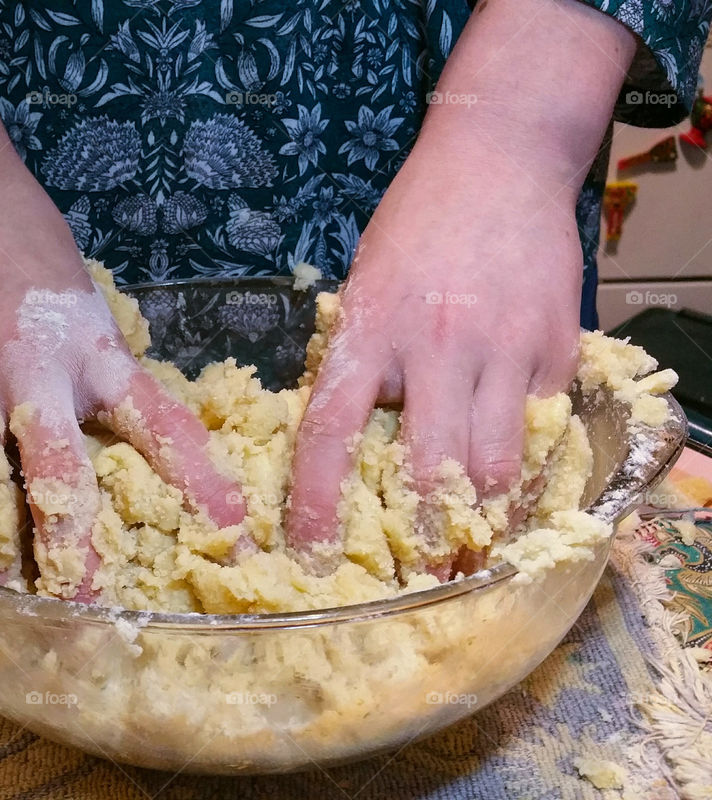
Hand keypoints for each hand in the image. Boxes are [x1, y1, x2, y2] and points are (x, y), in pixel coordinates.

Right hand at [0, 175, 244, 599]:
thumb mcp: (91, 312)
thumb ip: (106, 375)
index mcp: (96, 354)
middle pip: (58, 473)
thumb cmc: (33, 252)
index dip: (201, 482)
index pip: (162, 425)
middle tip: (80, 602)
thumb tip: (133, 438)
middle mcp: (36, 371)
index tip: (234, 532)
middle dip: (69, 545)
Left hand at [285, 0, 634, 573]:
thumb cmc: (415, 227)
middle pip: (425, 470)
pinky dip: (527, 460)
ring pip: (495, 465)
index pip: (329, 434)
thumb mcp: (363, 286)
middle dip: (425, 535)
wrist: (497, 160)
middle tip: (422, 571)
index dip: (316, 505)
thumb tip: (348, 441)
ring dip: (483, 514)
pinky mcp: (556, 343)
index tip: (310, 554)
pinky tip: (516, 471)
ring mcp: (501, 345)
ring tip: (474, 539)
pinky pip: (541, 426)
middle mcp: (433, 345)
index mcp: (368, 329)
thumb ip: (358, 359)